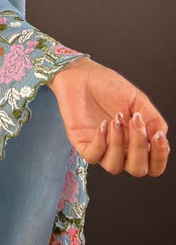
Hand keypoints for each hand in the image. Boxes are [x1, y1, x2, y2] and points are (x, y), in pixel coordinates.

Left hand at [48, 57, 168, 176]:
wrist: (82, 74)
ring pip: (114, 167)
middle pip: (137, 170)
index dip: (159, 157)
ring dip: (118, 143)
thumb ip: (153, 120)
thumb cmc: (109, 86)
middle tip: (135, 121)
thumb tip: (161, 137)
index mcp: (137, 140)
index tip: (158, 137)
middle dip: (139, 148)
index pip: (153, 165)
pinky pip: (93, 156)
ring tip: (115, 118)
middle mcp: (120, 148)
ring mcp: (101, 148)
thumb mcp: (138, 100)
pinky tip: (102, 123)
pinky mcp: (82, 144)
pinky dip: (100, 142)